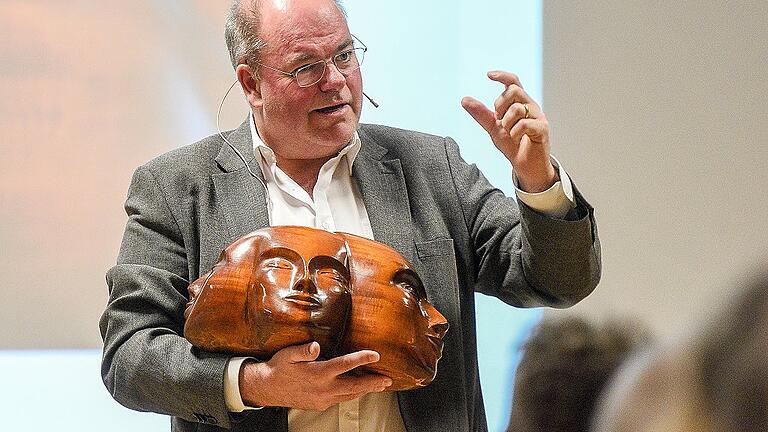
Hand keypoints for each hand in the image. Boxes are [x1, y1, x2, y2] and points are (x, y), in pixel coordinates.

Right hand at [239, 341, 391, 410]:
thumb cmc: (278, 368)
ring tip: (380, 385)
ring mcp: (323, 399)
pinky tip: (360, 389)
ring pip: (350, 395)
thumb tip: (315, 346)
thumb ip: (302, 350)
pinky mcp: (321, 405)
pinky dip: (353, 394)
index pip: (345, 365)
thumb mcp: (287, 355)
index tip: (376, 355)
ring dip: (366, 390)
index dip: (362, 359)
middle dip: (373, 382)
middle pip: (355, 386)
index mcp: (318, 374)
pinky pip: (342, 399)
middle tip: (388, 379)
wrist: (267, 389)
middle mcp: (323, 389)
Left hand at [462, 71, 557, 192]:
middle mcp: (531, 106)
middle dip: (500, 106)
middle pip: (514, 91)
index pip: (513, 82)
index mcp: (520, 102)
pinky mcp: (543, 129)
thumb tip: (464, 99)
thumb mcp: (493, 128)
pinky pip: (523, 124)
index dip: (502, 76)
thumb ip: (481, 114)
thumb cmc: (513, 145)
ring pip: (517, 108)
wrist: (525, 165)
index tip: (488, 75)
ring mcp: (539, 116)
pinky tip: (517, 139)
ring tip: (510, 133)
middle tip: (500, 121)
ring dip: (506, 123)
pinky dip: (514, 133)